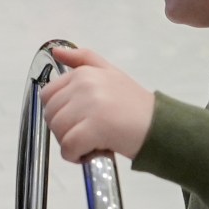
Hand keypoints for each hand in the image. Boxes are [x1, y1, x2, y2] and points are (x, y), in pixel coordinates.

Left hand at [39, 44, 154, 161]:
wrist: (160, 126)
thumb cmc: (134, 105)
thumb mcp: (110, 73)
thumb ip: (83, 59)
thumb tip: (55, 52)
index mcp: (83, 73)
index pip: (48, 95)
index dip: (59, 113)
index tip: (77, 120)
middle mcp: (84, 85)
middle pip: (51, 115)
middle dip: (64, 130)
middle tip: (86, 134)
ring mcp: (89, 105)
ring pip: (58, 132)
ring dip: (70, 144)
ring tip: (92, 143)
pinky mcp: (95, 128)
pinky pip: (68, 147)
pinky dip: (75, 156)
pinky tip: (92, 152)